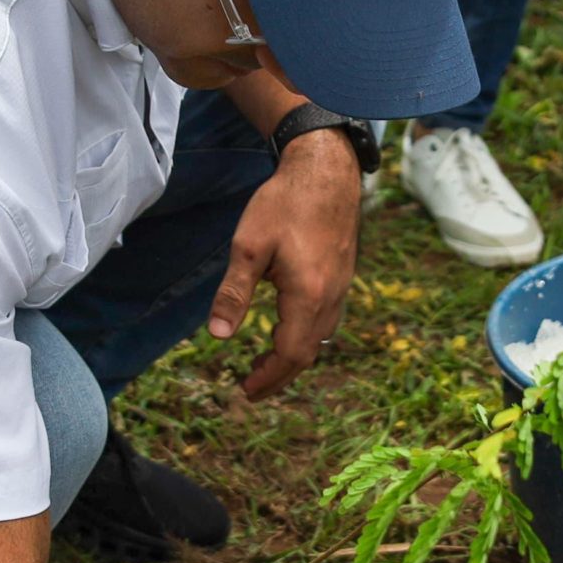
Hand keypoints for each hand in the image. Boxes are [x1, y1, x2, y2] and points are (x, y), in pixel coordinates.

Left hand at [209, 131, 360, 397]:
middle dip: (280, 374)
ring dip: (294, 355)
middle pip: (308, 352)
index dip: (268, 377)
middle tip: (252, 386)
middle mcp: (331, 298)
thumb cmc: (285, 204)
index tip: (246, 390)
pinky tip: (289, 326)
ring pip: (321, 338)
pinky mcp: (343, 276)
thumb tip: (218, 337)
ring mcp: (342, 287)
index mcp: (308, 296)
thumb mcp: (248, 247)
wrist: (327, 171)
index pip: (291, 354)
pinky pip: (327, 320)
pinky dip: (307, 335)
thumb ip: (234, 293)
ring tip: (266, 361)